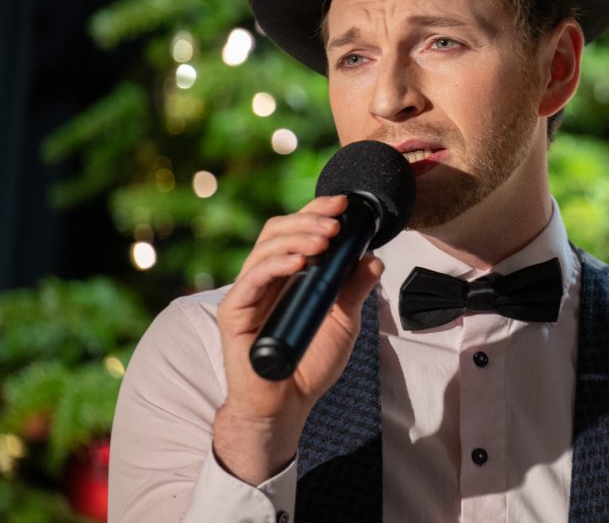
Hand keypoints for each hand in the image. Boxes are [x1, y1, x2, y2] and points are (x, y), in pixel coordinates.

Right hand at [212, 194, 383, 483]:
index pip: (298, 231)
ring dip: (298, 237)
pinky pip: (251, 279)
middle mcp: (266, 278)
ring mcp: (248, 293)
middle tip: (336, 222)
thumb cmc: (310, 365)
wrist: (286, 406)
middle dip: (309, 219)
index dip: (316, 211)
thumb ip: (355, 289)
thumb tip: (373, 258)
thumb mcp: (344, 322)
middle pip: (278, 231)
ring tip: (324, 239)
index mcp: (289, 275)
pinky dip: (276, 265)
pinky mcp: (234, 312)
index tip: (343, 204)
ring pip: (265, 248)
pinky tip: (299, 262)